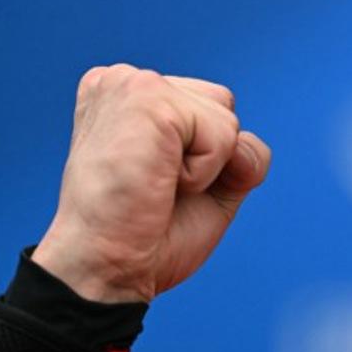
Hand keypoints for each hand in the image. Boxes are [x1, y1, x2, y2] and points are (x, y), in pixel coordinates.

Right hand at [32, 64, 271, 302]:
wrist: (105, 271)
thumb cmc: (146, 235)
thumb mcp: (209, 185)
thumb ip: (240, 153)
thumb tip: (245, 144)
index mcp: (127, 96)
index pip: (212, 108)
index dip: (204, 159)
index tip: (152, 183)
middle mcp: (122, 80)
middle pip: (224, 106)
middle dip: (210, 158)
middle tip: (155, 187)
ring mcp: (131, 85)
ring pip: (227, 119)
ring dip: (206, 168)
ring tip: (153, 184)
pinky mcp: (147, 99)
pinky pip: (223, 134)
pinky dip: (204, 173)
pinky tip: (157, 182)